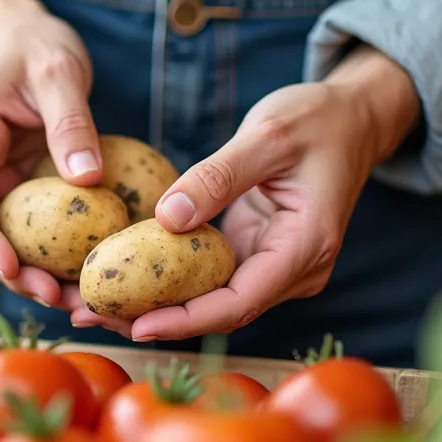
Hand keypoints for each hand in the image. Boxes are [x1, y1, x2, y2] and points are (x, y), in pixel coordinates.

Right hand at [0, 4, 103, 305]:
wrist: (20, 35)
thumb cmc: (34, 45)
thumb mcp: (57, 71)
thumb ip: (70, 122)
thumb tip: (88, 179)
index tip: (10, 267)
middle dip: (18, 273)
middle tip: (60, 300)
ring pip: (12, 239)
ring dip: (40, 274)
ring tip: (81, 304)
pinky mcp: (22, 188)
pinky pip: (36, 229)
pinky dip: (58, 255)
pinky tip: (90, 279)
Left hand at [66, 47, 420, 339]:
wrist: (352, 117)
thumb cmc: (318, 119)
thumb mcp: (268, 135)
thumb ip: (218, 177)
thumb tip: (165, 219)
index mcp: (305, 247)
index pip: (239, 301)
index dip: (186, 319)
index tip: (136, 323)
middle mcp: (294, 270)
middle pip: (219, 312)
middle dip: (156, 317)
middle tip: (90, 314)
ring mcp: (275, 266)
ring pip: (210, 300)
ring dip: (155, 304)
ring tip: (91, 304)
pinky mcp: (256, 254)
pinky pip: (209, 277)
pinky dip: (167, 280)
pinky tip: (122, 277)